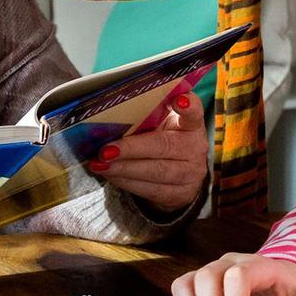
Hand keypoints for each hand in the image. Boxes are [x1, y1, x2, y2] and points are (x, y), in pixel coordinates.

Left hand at [90, 92, 208, 212]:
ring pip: (156, 172)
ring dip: (123, 169)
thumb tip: (108, 114)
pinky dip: (126, 182)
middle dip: (131, 149)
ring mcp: (191, 174)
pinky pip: (151, 190)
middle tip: (105, 150)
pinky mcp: (180, 195)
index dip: (188, 107)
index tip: (178, 100)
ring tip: (99, 164)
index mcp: (191, 125)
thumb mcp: (161, 124)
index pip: (193, 113)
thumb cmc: (162, 138)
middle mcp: (196, 149)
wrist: (179, 173)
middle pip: (164, 146)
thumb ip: (147, 116)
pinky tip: (110, 175)